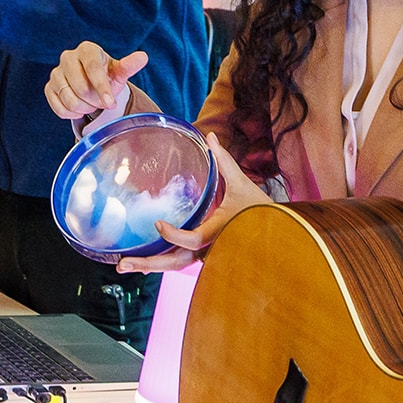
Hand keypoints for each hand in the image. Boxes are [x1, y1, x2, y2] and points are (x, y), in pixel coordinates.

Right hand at [45, 43, 147, 123]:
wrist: (91, 81)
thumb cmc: (106, 74)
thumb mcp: (119, 71)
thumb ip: (129, 65)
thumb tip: (143, 57)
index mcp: (87, 49)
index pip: (93, 70)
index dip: (102, 89)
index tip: (111, 104)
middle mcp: (68, 57)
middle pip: (80, 88)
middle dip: (95, 101)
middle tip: (102, 102)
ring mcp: (56, 73)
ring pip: (69, 100)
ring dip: (84, 109)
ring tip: (91, 104)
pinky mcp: (49, 88)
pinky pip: (59, 108)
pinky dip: (72, 114)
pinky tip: (80, 108)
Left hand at [117, 134, 271, 272]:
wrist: (280, 235)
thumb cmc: (260, 211)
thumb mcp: (241, 184)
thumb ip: (224, 161)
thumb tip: (210, 137)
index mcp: (219, 232)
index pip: (192, 239)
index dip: (173, 235)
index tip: (158, 224)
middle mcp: (211, 249)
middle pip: (176, 262)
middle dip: (148, 264)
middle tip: (123, 264)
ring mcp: (208, 256)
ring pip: (176, 264)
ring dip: (150, 266)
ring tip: (124, 265)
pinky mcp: (206, 257)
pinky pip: (181, 260)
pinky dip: (162, 261)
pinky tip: (143, 259)